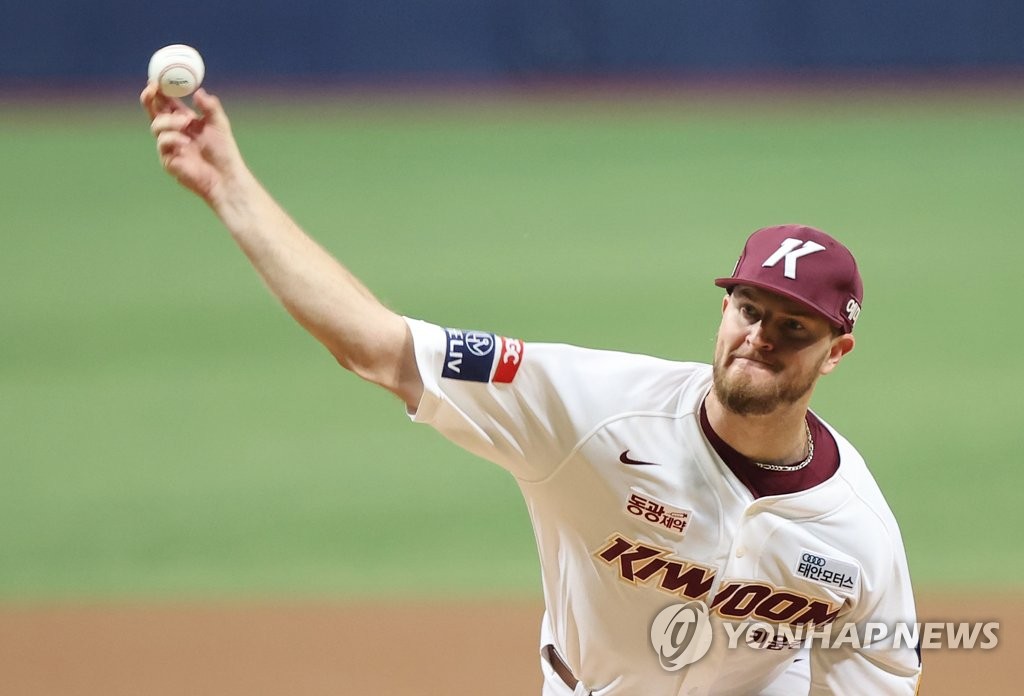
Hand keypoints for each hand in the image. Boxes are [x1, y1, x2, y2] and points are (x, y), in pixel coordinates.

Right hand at [140, 83, 246, 204]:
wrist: (226, 176)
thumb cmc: (224, 151)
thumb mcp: (219, 124)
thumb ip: (210, 107)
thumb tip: (198, 91)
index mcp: (184, 120)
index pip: (166, 102)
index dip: (159, 90)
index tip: (155, 79)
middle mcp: (174, 131)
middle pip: (153, 112)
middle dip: (149, 99)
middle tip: (152, 89)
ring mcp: (169, 146)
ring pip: (156, 126)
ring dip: (169, 121)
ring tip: (186, 123)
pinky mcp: (168, 160)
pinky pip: (163, 143)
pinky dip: (173, 138)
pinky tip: (186, 142)